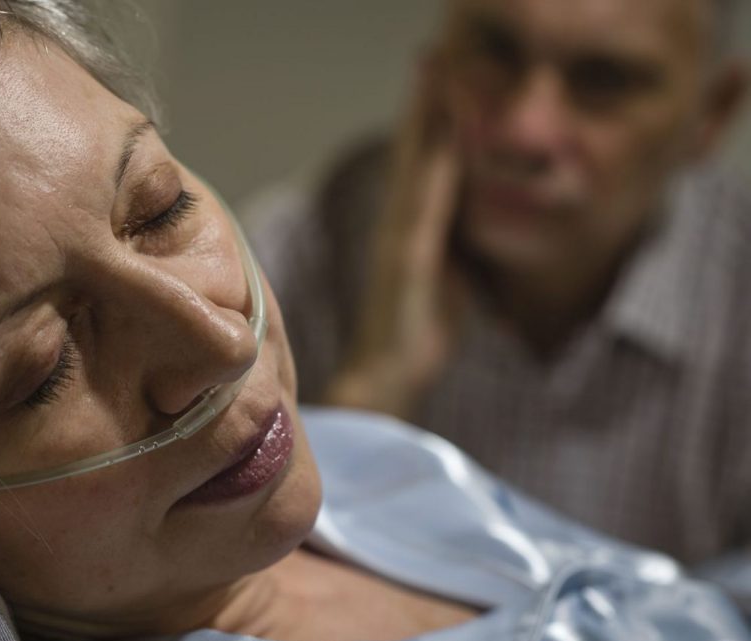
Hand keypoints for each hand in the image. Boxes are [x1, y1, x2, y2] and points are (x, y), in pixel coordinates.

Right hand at [326, 55, 468, 416]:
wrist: (388, 372)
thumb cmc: (415, 326)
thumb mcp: (440, 275)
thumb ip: (448, 240)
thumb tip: (466, 215)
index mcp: (411, 225)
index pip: (422, 161)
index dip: (430, 116)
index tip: (441, 71)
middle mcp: (400, 222)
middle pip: (414, 150)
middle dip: (425, 101)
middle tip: (434, 52)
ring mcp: (400, 238)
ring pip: (415, 166)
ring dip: (424, 120)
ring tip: (434, 73)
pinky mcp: (407, 260)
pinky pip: (423, 206)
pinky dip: (432, 169)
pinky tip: (444, 140)